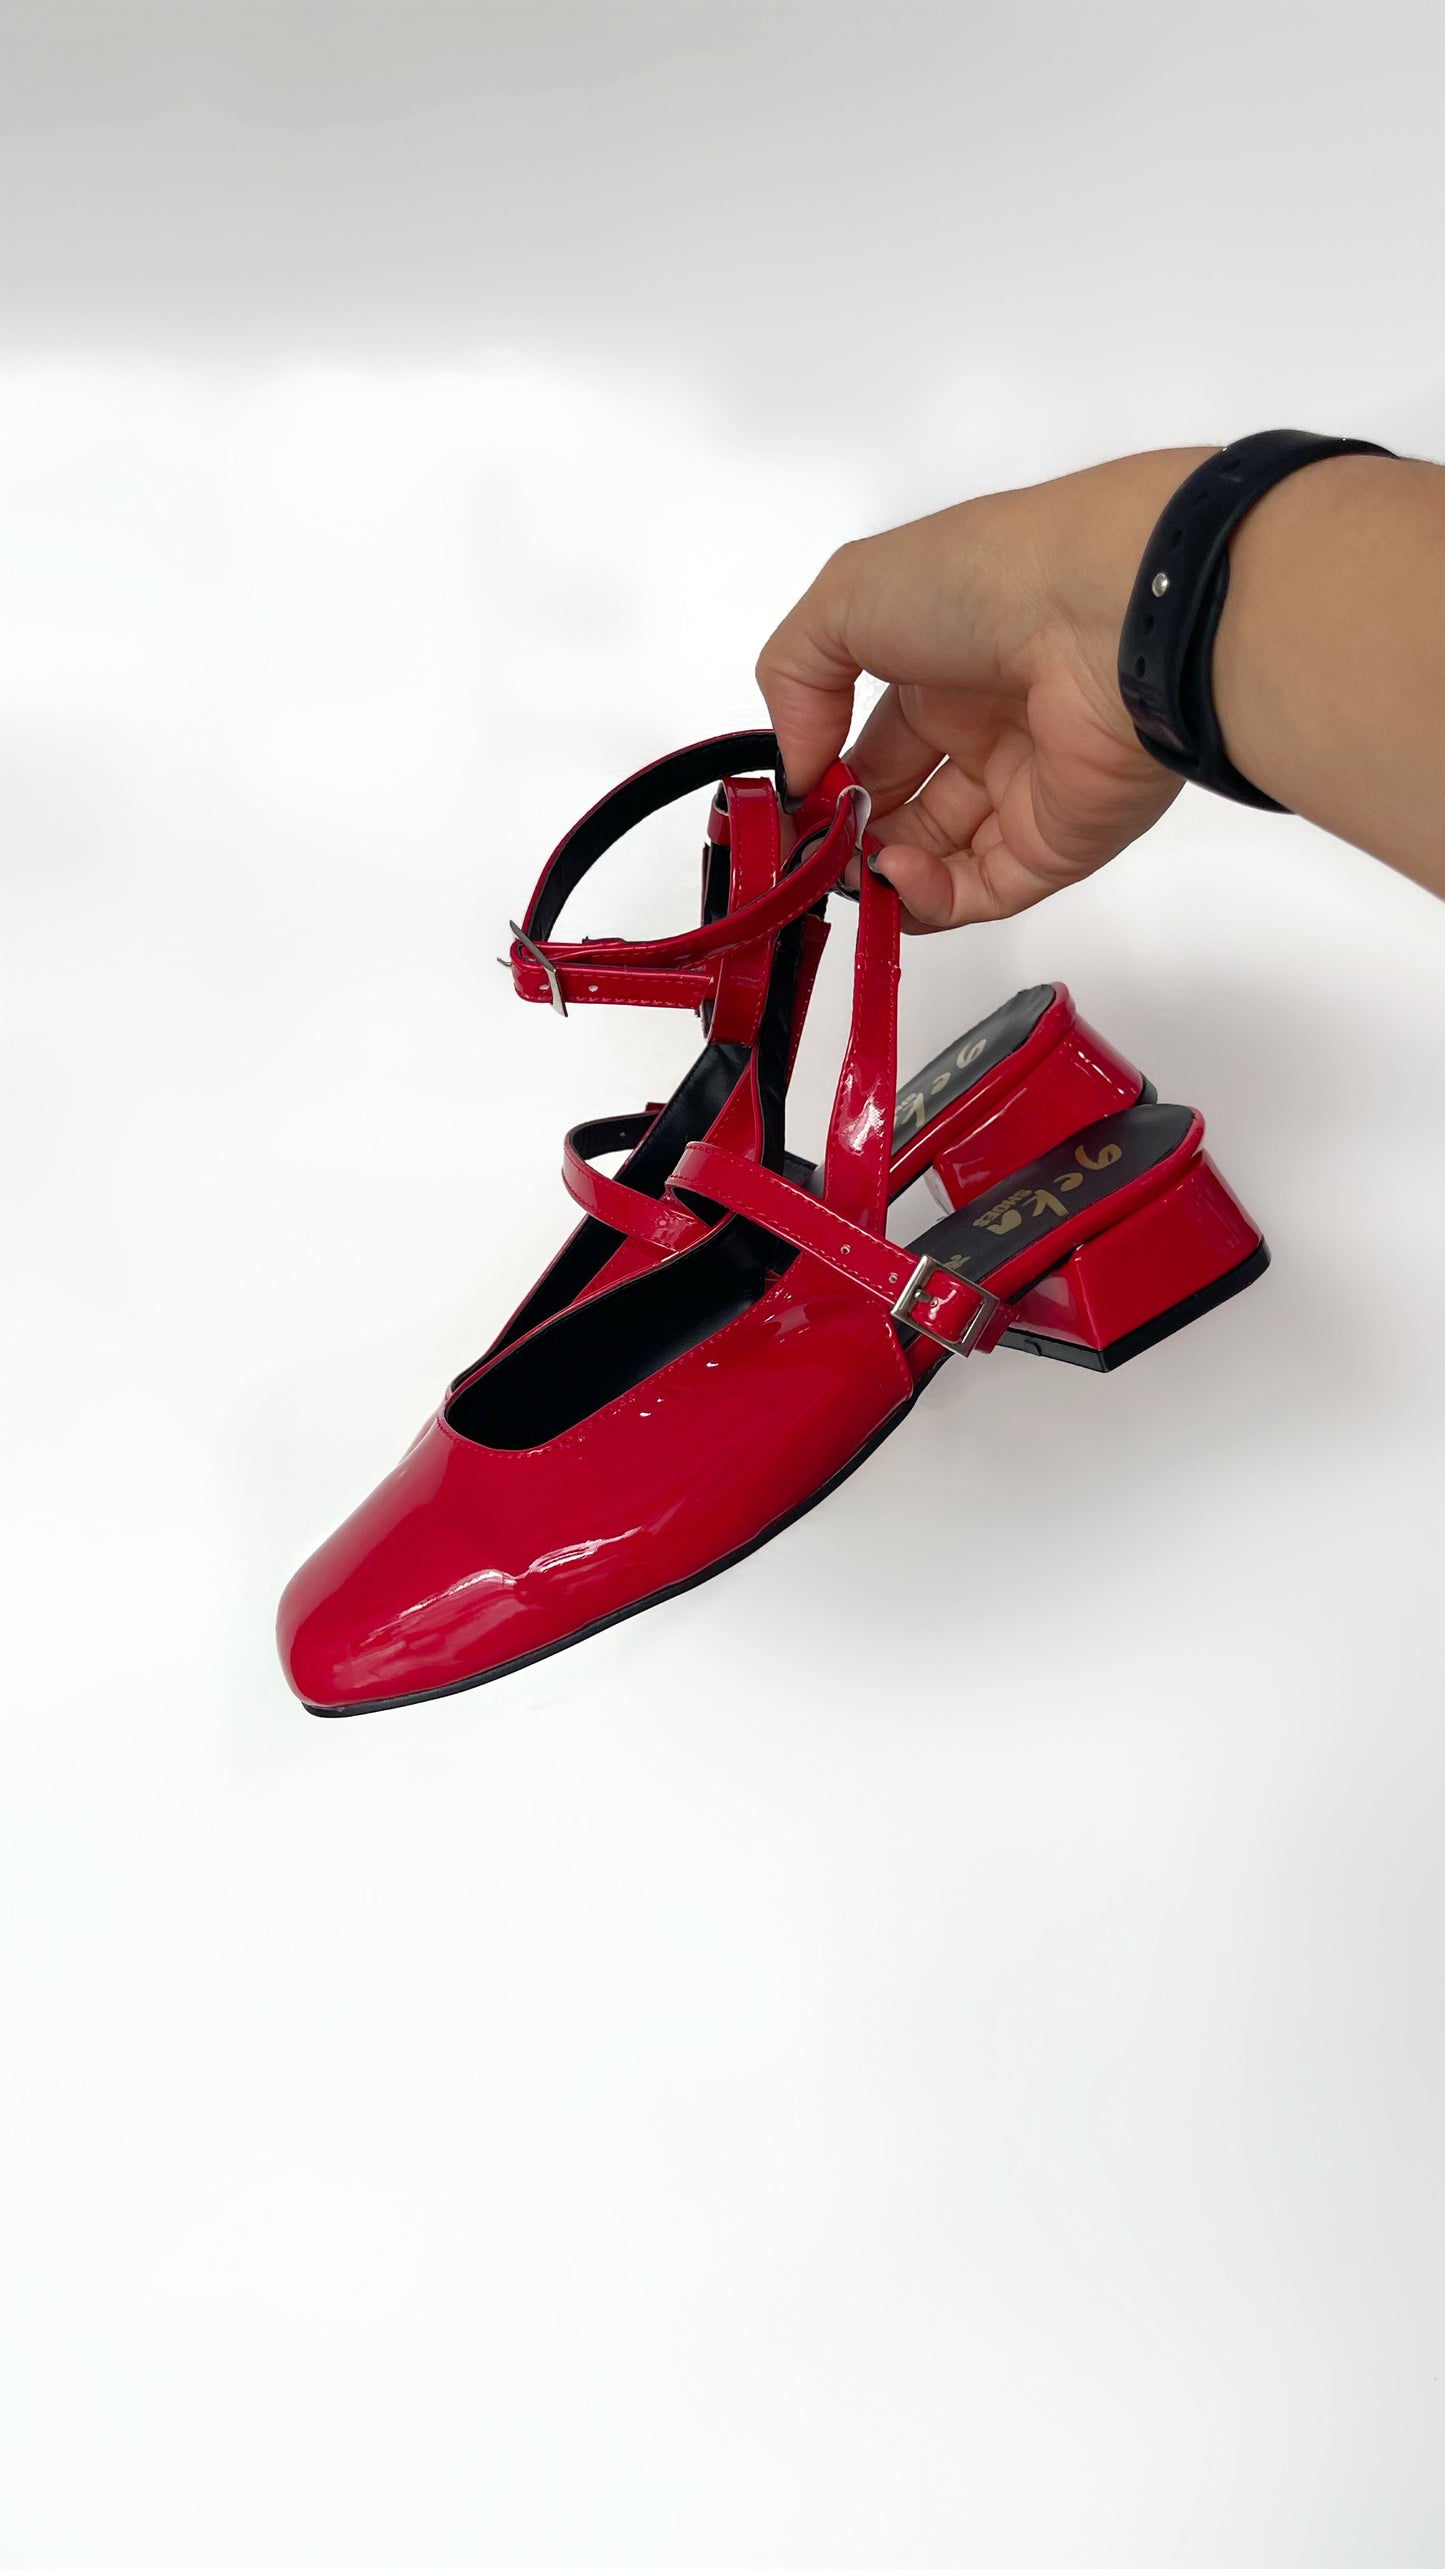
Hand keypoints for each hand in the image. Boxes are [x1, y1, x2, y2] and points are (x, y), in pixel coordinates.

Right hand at [756, 449, 1214, 929]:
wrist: (1106, 613)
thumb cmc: (982, 580)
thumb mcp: (847, 597)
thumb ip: (795, 681)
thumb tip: (798, 773)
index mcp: (937, 663)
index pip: (869, 744)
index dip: (822, 780)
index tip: (786, 808)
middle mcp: (983, 726)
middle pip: (898, 809)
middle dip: (844, 836)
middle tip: (807, 850)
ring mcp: (1021, 790)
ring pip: (935, 861)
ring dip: (879, 872)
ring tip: (851, 863)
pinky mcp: (1056, 845)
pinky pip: (980, 891)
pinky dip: (928, 897)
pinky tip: (895, 868)